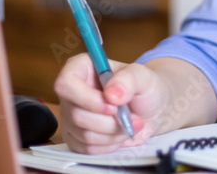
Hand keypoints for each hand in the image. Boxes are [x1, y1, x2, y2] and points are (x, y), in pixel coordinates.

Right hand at [54, 53, 170, 154]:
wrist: (150, 111)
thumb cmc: (145, 88)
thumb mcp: (144, 76)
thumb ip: (129, 79)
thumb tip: (111, 93)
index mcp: (81, 68)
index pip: (66, 84)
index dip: (87, 99)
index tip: (113, 106)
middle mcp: (71, 92)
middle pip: (76, 115)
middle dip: (109, 122)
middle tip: (131, 117)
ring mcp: (70, 116)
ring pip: (83, 134)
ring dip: (112, 134)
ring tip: (129, 124)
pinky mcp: (75, 137)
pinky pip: (86, 149)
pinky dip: (108, 145)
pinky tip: (119, 134)